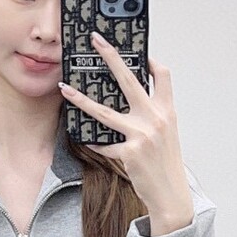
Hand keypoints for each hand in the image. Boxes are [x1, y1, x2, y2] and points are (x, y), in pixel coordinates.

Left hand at [59, 32, 194, 230]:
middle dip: (111, 56)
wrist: (171, 195)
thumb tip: (131, 99)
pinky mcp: (129, 153)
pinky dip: (95, 144)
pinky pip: (104, 144)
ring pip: (104, 112)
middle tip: (96, 41)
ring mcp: (142, 136)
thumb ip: (153, 114)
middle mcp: (155, 119)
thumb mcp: (166, 134)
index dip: (150, 60)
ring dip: (81, 100)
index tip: (138, 51)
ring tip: (65, 89)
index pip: (163, 75)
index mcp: (167, 111)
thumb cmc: (165, 164)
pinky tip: (87, 142)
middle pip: (129, 80)